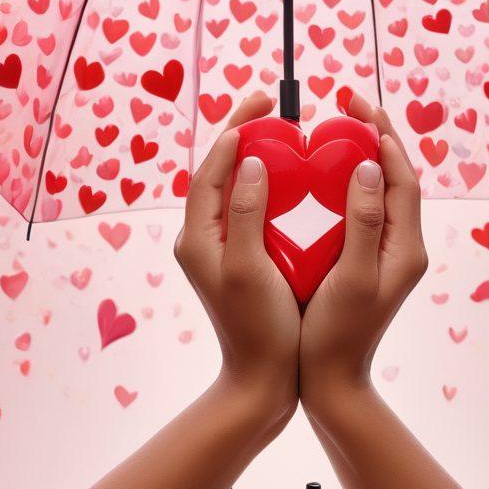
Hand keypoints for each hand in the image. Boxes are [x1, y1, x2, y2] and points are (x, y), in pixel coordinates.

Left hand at [175, 90, 300, 428]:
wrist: (261, 382)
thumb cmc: (257, 328)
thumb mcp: (249, 267)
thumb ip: (247, 213)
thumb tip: (250, 162)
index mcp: (197, 238)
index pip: (208, 170)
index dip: (232, 135)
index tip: (259, 107)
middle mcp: (202, 238)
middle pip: (218, 172)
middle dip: (241, 135)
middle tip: (270, 106)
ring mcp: (221, 249)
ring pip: (233, 187)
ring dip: (254, 155)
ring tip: (280, 129)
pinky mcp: (240, 258)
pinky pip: (249, 207)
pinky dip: (266, 183)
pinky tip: (291, 176)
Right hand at [299, 93, 427, 417]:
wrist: (333, 386)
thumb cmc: (336, 337)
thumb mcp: (351, 278)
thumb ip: (365, 222)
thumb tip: (373, 167)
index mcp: (407, 248)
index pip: (404, 176)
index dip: (384, 135)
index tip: (357, 104)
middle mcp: (403, 246)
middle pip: (397, 176)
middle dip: (376, 134)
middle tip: (347, 102)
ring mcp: (386, 253)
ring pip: (381, 189)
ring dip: (364, 153)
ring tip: (338, 125)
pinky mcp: (366, 260)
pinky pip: (364, 207)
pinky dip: (348, 180)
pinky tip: (322, 173)